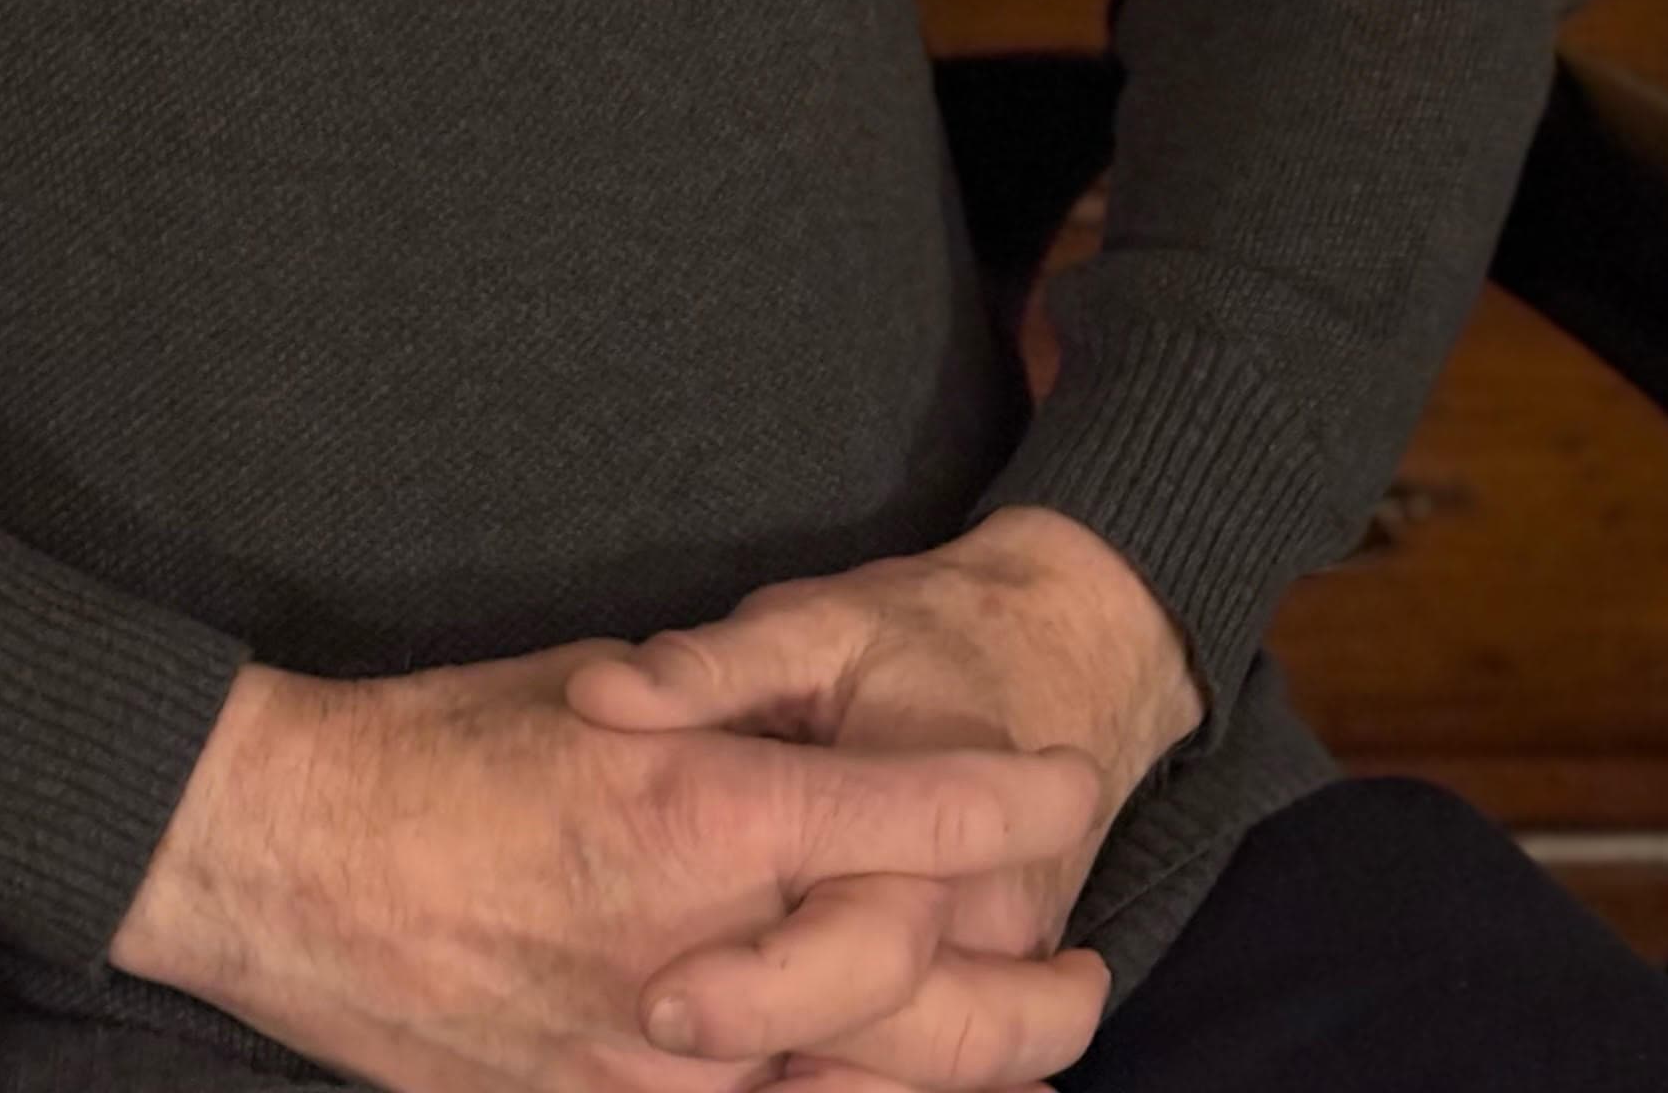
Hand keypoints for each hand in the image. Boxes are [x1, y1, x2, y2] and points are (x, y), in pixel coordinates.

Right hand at [108, 638, 1112, 1092]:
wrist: (285, 858)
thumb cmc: (427, 745)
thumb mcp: (588, 689)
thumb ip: (704, 726)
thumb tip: (778, 736)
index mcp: (695, 814)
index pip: (904, 817)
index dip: (1005, 803)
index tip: (1063, 784)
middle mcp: (699, 954)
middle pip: (922, 995)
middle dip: (1028, 985)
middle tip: (1086, 963)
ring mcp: (655, 1062)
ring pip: (863, 1089)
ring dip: (968, 1076)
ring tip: (1038, 1055)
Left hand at [558, 510, 1205, 1086]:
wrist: (1067, 652)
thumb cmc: (920, 635)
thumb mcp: (812, 622)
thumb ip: (710, 668)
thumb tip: (600, 695)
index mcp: (938, 831)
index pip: (859, 941)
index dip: (756, 988)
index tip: (653, 1003)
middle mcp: (988, 917)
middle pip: (897, 1043)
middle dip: (778, 1059)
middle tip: (651, 1035)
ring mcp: (1010, 963)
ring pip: (925, 1078)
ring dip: (823, 1085)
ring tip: (710, 1071)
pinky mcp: (1008, 982)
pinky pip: (944, 1071)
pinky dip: (865, 1079)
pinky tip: (779, 1073)